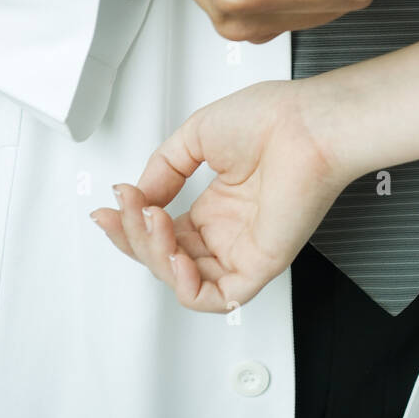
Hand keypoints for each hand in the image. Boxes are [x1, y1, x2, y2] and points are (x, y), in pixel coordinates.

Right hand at [91, 79, 352, 311]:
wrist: (307, 122)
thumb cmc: (273, 119)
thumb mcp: (196, 136)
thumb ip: (162, 170)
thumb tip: (139, 196)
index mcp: (220, 206)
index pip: (165, 235)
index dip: (131, 226)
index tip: (111, 205)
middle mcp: (232, 230)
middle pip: (166, 259)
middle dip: (134, 236)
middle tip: (128, 206)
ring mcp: (246, 248)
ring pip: (183, 279)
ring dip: (154, 254)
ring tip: (152, 218)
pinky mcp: (262, 264)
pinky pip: (217, 297)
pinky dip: (186, 287)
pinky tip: (174, 256)